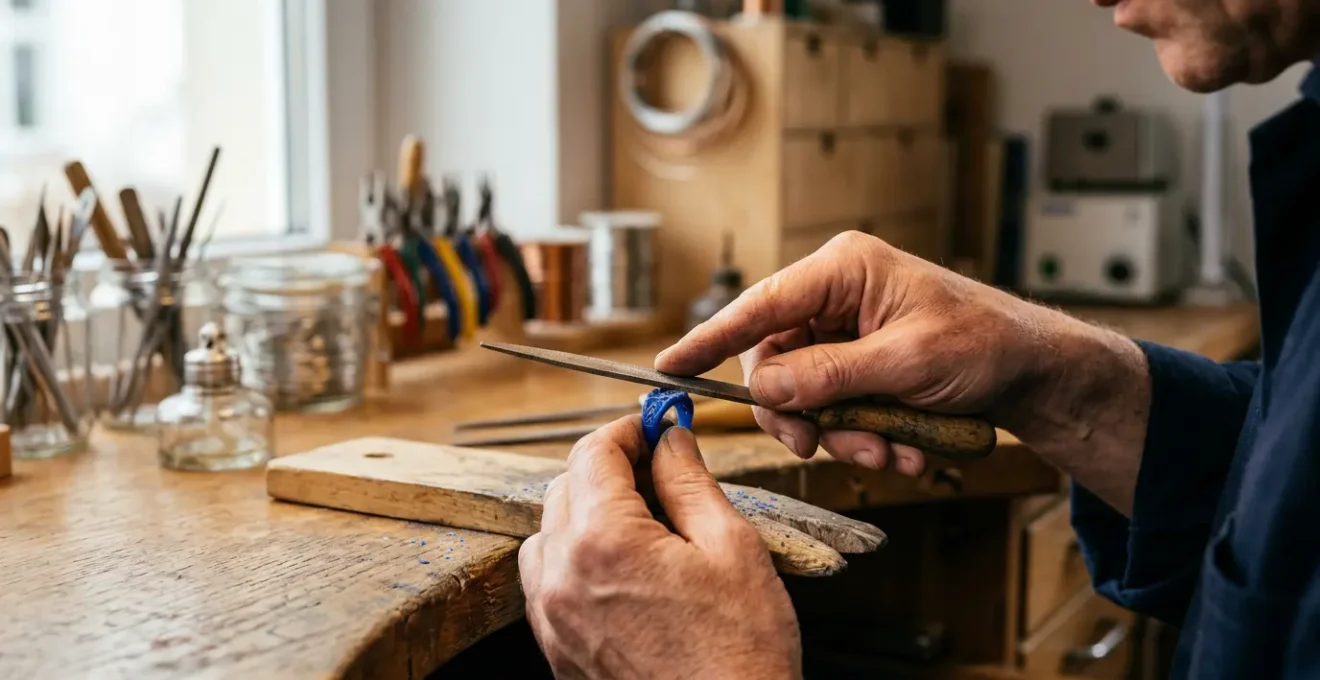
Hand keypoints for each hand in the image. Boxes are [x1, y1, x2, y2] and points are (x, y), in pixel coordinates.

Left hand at [518, 417, 801, 679]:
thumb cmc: (740, 654)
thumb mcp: (732, 548)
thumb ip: (690, 482)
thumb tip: (671, 438)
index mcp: (603, 542)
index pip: (593, 452)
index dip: (629, 430)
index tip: (658, 427)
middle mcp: (561, 577)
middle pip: (564, 488)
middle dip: (609, 468)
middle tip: (661, 472)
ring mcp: (553, 619)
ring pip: (548, 534)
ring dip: (586, 514)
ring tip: (645, 527)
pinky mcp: (557, 650)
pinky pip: (548, 583)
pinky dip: (576, 560)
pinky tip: (626, 571)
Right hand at [655, 232, 1148, 510]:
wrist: (1033, 372)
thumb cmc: (984, 343)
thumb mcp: (907, 361)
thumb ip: (831, 374)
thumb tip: (763, 387)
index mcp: (843, 270)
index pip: (759, 305)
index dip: (710, 339)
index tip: (668, 368)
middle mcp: (835, 297)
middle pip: (774, 363)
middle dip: (801, 413)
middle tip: (820, 446)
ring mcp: (845, 334)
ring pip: (803, 395)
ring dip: (842, 433)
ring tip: (892, 449)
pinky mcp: (858, 367)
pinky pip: (834, 409)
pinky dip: (864, 435)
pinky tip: (906, 445)